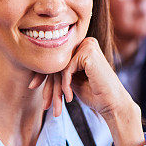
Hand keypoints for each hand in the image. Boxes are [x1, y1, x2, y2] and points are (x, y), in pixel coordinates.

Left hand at [29, 37, 143, 145]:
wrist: (113, 103)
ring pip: (60, 65)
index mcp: (84, 47)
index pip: (59, 59)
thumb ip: (62, 70)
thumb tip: (40, 66)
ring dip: (57, 86)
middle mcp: (86, 42)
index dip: (44, 74)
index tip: (32, 86)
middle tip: (42, 101)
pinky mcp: (88, 52)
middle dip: (48, 82)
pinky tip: (69, 96)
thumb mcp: (74, 80)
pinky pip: (66, 68)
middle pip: (58, 61)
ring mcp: (88, 45)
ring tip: (57, 103)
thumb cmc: (96, 94)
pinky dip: (65, 84)